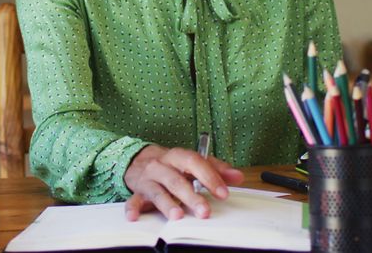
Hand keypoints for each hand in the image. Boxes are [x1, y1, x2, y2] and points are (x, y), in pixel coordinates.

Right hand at [123, 145, 243, 221]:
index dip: (209, 177)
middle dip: (191, 196)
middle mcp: (161, 166)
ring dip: (166, 203)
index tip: (223, 193)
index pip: (194, 163)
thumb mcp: (192, 162)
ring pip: (157, 191)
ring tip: (177, 215)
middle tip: (204, 211)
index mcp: (178, 156)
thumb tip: (238, 177)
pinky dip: (132, 208)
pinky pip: (133, 200)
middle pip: (176, 180)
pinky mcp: (137, 192)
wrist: (138, 159)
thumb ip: (215, 168)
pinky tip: (135, 216)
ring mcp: (148, 179)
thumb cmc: (171, 164)